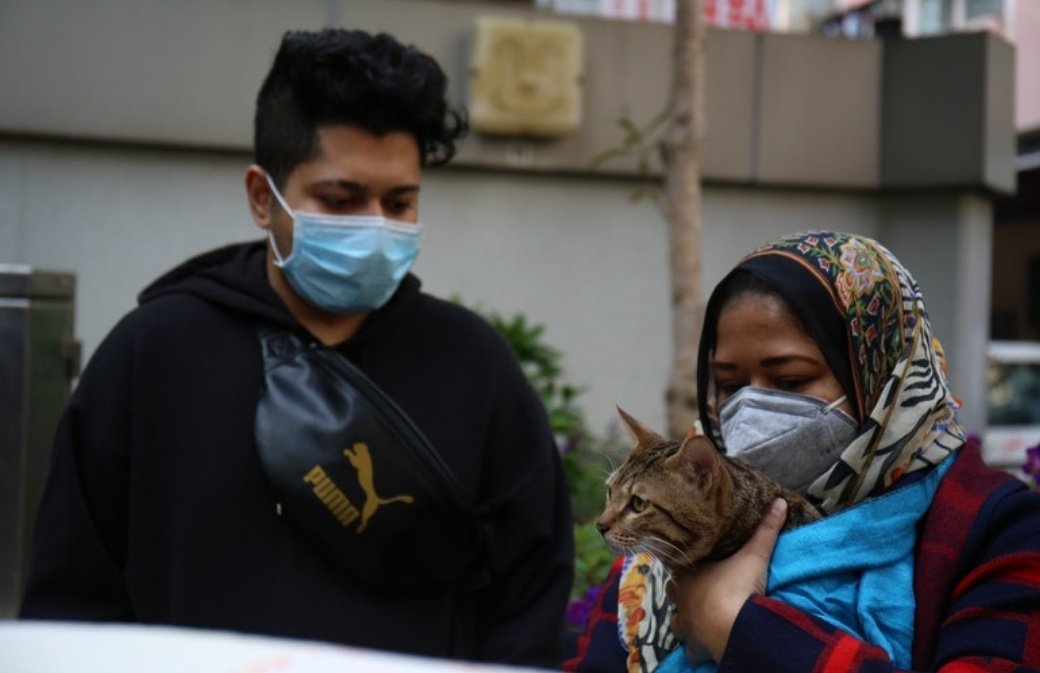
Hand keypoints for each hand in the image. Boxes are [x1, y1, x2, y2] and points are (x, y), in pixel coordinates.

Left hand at [667, 498, 787, 661]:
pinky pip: (690, 646)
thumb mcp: (754, 555)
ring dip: (685, 618)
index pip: (678, 564)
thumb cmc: (736, 586)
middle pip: (675, 591)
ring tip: (698, 616)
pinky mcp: (694, 643)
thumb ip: (765, 529)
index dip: (683, 563)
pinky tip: (701, 644)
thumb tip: (779, 501)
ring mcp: (685, 622)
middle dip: (683, 590)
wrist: (733, 626)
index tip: (691, 562)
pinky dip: (694, 644)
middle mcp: (680, 598)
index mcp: (687, 573)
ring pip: (677, 619)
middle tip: (698, 588)